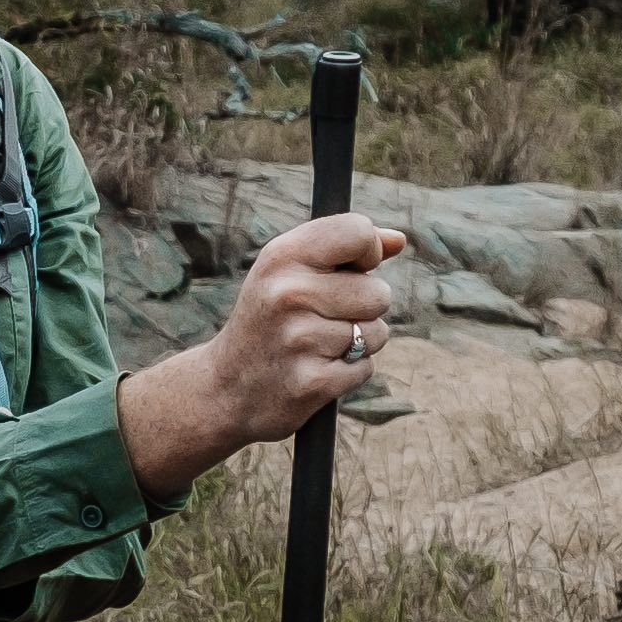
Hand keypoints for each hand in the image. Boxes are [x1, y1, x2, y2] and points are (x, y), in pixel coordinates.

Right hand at [117, 213, 409, 497]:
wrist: (224, 389)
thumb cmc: (268, 320)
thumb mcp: (288, 272)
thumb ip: (341, 250)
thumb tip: (397, 241)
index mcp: (282, 257)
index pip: (358, 232)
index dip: (369, 250)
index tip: (355, 266)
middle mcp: (289, 294)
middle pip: (379, 292)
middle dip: (365, 308)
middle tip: (326, 318)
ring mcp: (300, 339)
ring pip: (376, 333)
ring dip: (358, 343)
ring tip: (318, 346)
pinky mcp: (313, 382)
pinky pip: (365, 368)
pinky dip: (349, 372)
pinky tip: (316, 370)